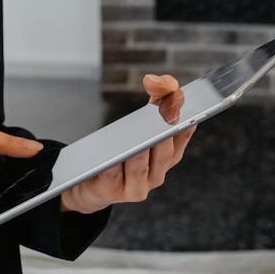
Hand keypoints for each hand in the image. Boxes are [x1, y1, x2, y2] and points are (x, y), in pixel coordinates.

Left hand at [59, 73, 196, 214]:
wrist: (90, 183)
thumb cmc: (119, 151)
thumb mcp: (138, 126)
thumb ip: (153, 103)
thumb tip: (158, 82)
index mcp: (167, 158)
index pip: (181, 137)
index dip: (184, 121)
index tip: (182, 104)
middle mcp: (156, 176)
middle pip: (163, 154)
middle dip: (162, 133)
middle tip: (161, 114)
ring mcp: (135, 188)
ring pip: (139, 167)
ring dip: (138, 151)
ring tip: (136, 135)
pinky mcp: (112, 192)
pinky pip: (112, 176)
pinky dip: (112, 163)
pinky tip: (108, 152)